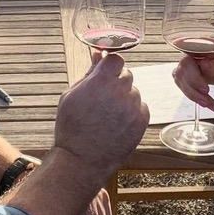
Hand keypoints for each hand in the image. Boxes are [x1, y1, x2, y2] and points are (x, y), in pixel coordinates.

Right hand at [54, 52, 148, 177]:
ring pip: (134, 92)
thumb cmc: (72, 126)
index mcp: (101, 81)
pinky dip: (132, 112)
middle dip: (116, 82)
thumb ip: (89, 73)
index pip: (116, 59)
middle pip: (126, 74)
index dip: (110, 66)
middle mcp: (120, 91)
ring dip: (124, 98)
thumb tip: (98, 54)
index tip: (104, 74)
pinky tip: (117, 123)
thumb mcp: (71, 95)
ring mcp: (133, 107)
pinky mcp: (142, 122)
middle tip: (102, 99)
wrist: (81, 160)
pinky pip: (141, 107)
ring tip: (108, 115)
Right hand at [173, 45, 213, 110]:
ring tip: (211, 105)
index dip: (192, 75)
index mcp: (200, 46)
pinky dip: (194, 97)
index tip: (205, 89)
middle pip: (181, 72)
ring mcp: (188, 65)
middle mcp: (190, 54)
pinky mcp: (188, 76)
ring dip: (194, 95)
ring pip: (181, 82)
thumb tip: (203, 66)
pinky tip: (206, 103)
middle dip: (194, 89)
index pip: (187, 60)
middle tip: (208, 99)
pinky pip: (185, 87)